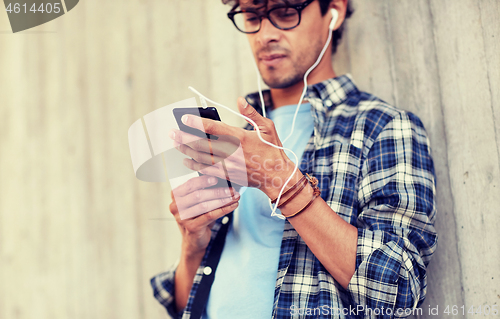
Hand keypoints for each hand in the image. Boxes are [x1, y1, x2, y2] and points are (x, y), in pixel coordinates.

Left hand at [169, 97, 299, 198]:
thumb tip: (239, 100)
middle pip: (202, 144)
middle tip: (172, 132)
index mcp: (240, 137)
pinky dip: (194, 166)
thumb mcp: (267, 128)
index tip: (185, 118)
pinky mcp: (227, 176)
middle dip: (184, 138)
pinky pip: (206, 171)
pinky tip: (186, 161)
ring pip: (201, 158)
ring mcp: (228, 166)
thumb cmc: (273, 150)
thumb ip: (251, 113)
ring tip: (175, 144)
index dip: (197, 122)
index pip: (214, 128)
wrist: (276, 177)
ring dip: (186, 151)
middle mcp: (232, 152)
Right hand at [170, 175, 239, 255]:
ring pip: (204, 205)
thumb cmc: (197, 216)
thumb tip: (224, 179)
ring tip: (235, 197)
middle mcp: (176, 206)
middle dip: (217, 191)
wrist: (193, 240)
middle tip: (231, 189)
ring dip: (222, 200)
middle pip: (198, 194)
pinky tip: (233, 206)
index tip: (219, 177)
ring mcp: (182, 218)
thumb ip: (205, 190)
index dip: (204, 180)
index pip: (190, 184)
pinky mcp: (191, 227)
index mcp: (176, 195)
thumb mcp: (198, 202)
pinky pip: (210, 216)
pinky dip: (223, 209)